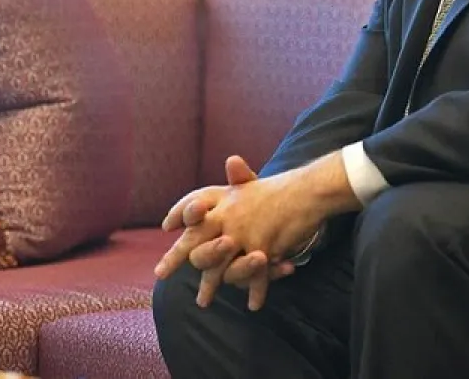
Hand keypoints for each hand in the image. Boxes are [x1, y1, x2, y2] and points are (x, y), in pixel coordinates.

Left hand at [159, 153, 355, 309]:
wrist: (308, 191)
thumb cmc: (278, 189)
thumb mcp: (250, 185)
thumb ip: (236, 180)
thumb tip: (228, 162)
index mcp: (223, 198)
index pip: (193, 205)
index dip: (180, 214)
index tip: (166, 227)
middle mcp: (227, 215)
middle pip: (194, 240)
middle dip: (175, 258)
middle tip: (160, 274)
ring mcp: (243, 234)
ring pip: (219, 266)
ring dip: (211, 286)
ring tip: (202, 302)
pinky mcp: (262, 249)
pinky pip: (255, 277)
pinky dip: (256, 293)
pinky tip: (253, 305)